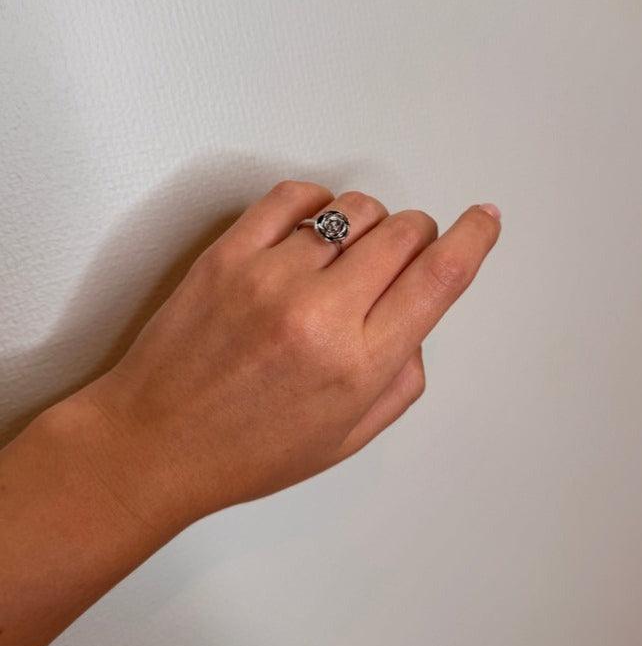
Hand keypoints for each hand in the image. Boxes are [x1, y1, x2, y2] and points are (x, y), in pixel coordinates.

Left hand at [70, 181, 500, 527]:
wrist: (155, 442)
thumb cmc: (249, 450)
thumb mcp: (349, 436)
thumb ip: (402, 377)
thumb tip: (417, 318)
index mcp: (358, 365)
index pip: (440, 279)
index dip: (473, 240)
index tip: (483, 220)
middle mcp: (320, 313)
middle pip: (404, 233)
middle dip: (419, 237)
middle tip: (402, 259)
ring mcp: (270, 276)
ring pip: (355, 209)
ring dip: (371, 224)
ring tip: (350, 256)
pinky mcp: (229, 253)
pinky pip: (295, 195)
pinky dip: (320, 203)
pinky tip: (315, 229)